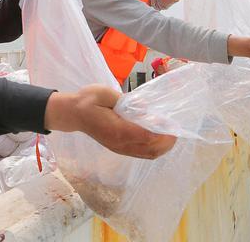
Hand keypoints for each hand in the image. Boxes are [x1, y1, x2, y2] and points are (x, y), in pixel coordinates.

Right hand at [45, 85, 176, 158]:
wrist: (72, 113)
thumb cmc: (87, 101)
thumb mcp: (105, 94)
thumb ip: (125, 100)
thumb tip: (144, 107)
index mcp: (117, 130)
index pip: (146, 136)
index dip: (163, 133)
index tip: (173, 124)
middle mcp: (120, 143)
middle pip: (151, 149)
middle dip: (167, 142)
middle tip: (176, 130)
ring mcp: (119, 148)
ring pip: (147, 154)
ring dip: (162, 147)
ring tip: (171, 135)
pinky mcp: (119, 148)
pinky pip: (141, 153)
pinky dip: (154, 148)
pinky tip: (159, 138)